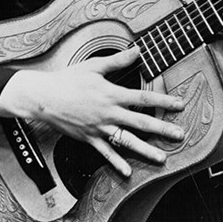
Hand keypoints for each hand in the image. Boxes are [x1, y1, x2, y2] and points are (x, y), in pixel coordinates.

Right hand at [0, 47, 184, 176]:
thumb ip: (118, 60)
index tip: (179, 105)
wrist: (43, 97)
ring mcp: (99, 128)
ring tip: (162, 158)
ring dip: (146, 150)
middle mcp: (109, 113)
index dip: (163, 101)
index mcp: (112, 94)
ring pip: (127, 141)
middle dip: (163, 128)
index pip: (144, 98)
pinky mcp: (89, 138)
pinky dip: (117, 163)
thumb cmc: (67, 79)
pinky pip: (106, 152)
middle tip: (180, 135)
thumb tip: (138, 49)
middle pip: (141, 122)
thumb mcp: (94, 66)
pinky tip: (128, 172)